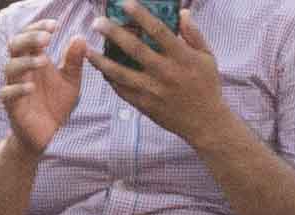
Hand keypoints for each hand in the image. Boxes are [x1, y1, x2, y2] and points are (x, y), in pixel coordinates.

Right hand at [0, 15, 89, 149]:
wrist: (48, 136)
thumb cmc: (56, 105)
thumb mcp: (71, 81)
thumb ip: (74, 61)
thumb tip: (80, 37)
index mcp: (34, 59)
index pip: (29, 35)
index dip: (39, 27)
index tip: (55, 26)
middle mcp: (22, 70)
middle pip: (15, 45)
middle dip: (29, 38)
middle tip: (47, 38)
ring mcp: (14, 87)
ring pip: (10, 67)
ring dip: (26, 62)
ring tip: (43, 61)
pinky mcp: (12, 106)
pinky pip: (7, 93)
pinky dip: (18, 88)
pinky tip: (32, 87)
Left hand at [82, 1, 233, 146]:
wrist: (205, 123)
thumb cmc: (207, 85)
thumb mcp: (207, 56)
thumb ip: (193, 34)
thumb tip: (181, 13)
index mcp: (181, 56)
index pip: (158, 30)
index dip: (140, 15)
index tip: (125, 3)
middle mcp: (165, 72)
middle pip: (134, 49)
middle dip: (114, 33)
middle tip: (97, 23)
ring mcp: (153, 90)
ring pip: (121, 73)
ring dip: (102, 60)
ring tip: (87, 50)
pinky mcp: (145, 105)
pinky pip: (122, 90)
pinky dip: (110, 79)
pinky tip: (100, 69)